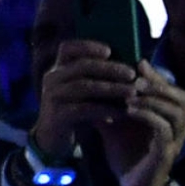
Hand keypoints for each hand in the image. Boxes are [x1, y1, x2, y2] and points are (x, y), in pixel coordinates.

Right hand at [33, 38, 137, 160]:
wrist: (53, 138)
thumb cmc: (75, 110)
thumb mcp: (81, 91)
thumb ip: (95, 78)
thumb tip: (129, 66)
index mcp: (58, 69)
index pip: (67, 48)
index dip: (87, 46)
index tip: (109, 50)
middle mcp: (52, 79)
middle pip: (81, 66)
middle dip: (109, 69)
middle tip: (132, 74)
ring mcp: (52, 97)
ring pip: (84, 87)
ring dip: (111, 88)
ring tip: (132, 92)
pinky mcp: (57, 115)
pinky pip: (84, 109)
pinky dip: (105, 109)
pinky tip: (122, 112)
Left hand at [104, 60, 184, 185]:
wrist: (127, 184)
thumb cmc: (124, 150)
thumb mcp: (115, 119)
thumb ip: (109, 99)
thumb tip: (92, 75)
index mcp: (168, 116)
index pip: (171, 89)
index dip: (157, 75)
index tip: (137, 62)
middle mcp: (177, 127)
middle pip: (182, 97)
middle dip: (159, 84)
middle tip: (136, 76)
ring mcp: (176, 140)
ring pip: (177, 112)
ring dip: (153, 98)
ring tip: (131, 91)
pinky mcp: (167, 153)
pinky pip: (164, 129)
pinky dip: (148, 116)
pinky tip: (130, 109)